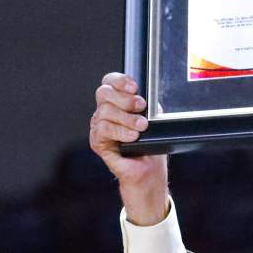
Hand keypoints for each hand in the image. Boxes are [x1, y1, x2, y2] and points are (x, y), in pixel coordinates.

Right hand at [88, 72, 168, 224]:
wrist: (149, 171)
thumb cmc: (151, 146)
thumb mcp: (153, 119)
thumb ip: (147, 104)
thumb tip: (148, 95)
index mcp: (117, 103)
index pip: (109, 82)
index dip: (120, 80)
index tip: (135, 87)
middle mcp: (105, 112)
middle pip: (103, 92)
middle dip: (124, 98)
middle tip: (140, 107)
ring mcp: (99, 127)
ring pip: (104, 112)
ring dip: (126, 118)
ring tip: (141, 127)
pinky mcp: (98, 142)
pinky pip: (103, 130)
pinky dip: (120, 132)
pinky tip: (132, 136)